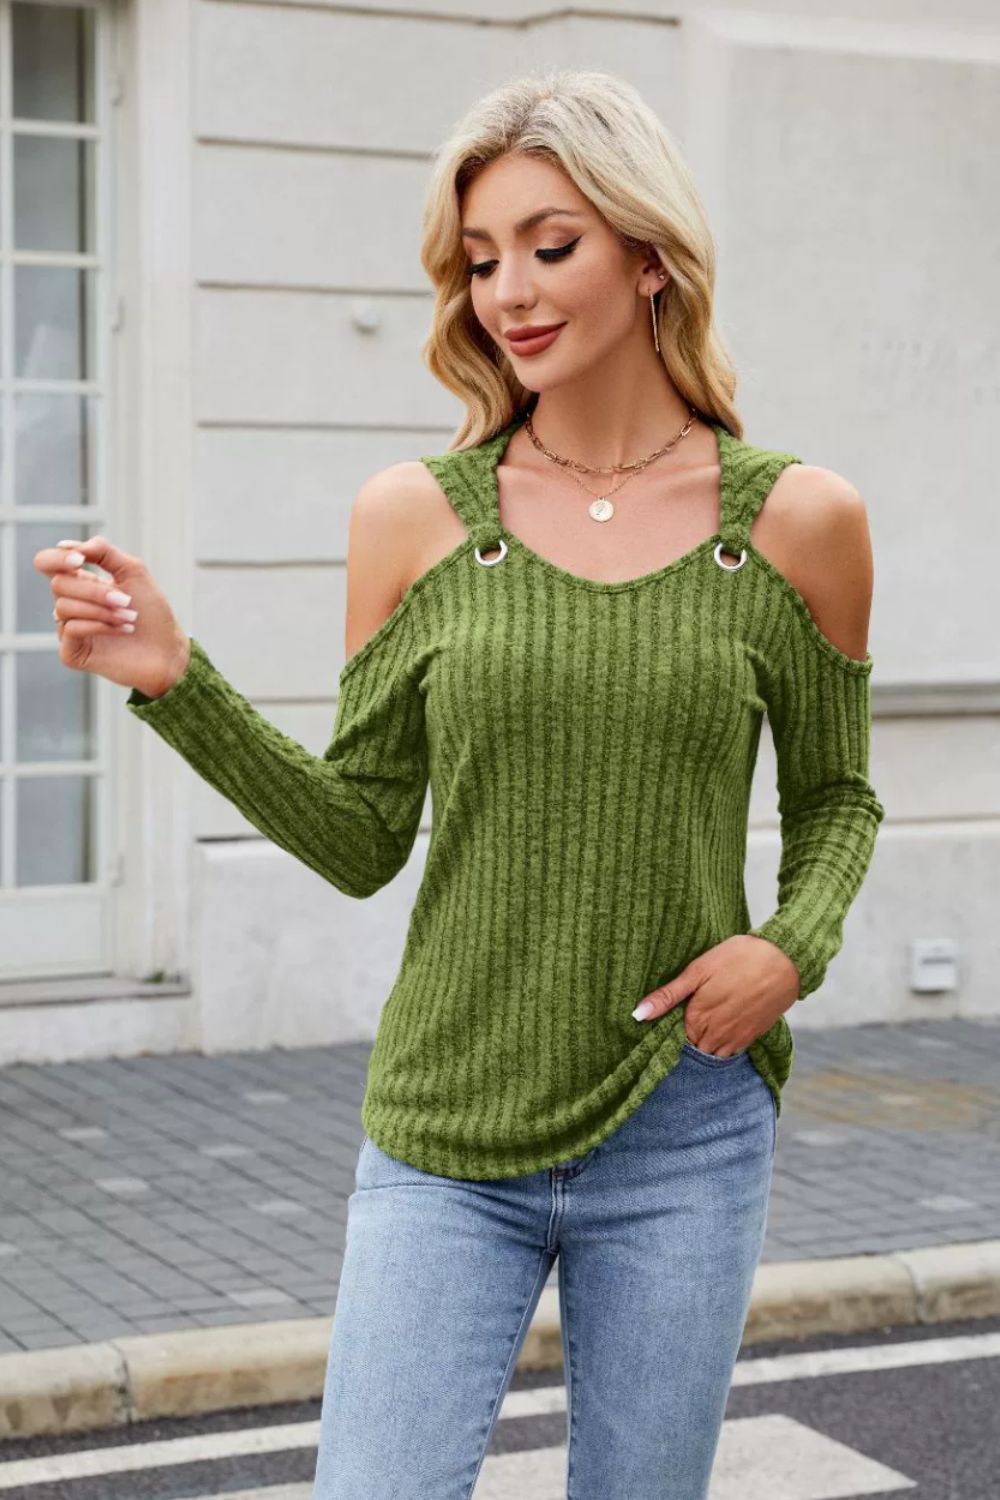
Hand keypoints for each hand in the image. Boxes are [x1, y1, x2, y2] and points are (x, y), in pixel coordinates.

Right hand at [33, 535, 190, 698]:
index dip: (57, 558)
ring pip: (64, 607)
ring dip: (103, 610)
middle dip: (95, 591)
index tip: (80, 560)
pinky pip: (70, 629)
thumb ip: (103, 551)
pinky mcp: (71, 652)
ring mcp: (68, 629)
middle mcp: (71, 604)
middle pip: (58, 584)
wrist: (168, 650)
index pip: (47, 563)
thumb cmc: (152, 612)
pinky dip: (100, 626)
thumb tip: (66, 546)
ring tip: (129, 618)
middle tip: (126, 600)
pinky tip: (122, 631)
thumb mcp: (133, 571)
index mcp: (81, 582)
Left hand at [630, 934, 798, 1055]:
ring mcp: (736, 1039)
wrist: (785, 960)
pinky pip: (730, 1052)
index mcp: (697, 1019)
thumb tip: (636, 1015)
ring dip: (703, 1045)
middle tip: (682, 1022)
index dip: (667, 1031)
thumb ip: (667, 996)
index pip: (673, 1040)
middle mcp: (715, 1035)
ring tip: (701, 1025)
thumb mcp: (697, 971)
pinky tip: (719, 1027)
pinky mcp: (752, 1036)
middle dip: (684, 1041)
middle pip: (692, 1049)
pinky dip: (721, 1045)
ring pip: (711, 1054)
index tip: (666, 1021)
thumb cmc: (738, 958)